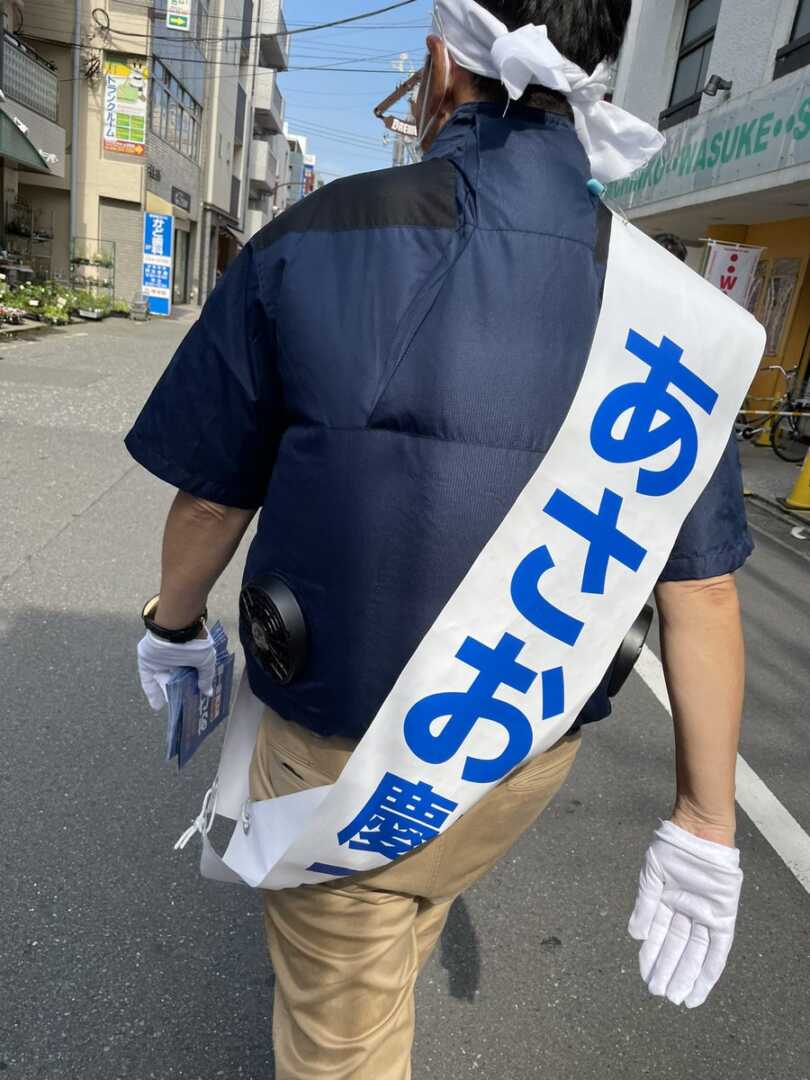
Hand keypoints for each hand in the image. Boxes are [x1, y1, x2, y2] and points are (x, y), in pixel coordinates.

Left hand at [137, 629, 215, 710]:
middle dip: (178, 691)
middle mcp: (173, 658)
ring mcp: (159, 660)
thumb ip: (205, 677)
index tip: (192, 700)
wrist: (175, 628)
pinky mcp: (147, 661)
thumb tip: (208, 692)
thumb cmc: (193, 643)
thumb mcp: (205, 661)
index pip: (187, 674)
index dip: (189, 687)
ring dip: (165, 693)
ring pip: (160, 680)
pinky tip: (157, 706)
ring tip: (173, 708)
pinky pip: (147, 679)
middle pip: (173, 678)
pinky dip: (152, 692)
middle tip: (183, 706)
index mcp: (187, 655)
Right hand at [628, 820, 742, 1006]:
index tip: (645, 977)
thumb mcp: (652, 875)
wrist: (700, 830)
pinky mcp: (723, 916)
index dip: (652, 958)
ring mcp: (705, 915)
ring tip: (677, 996)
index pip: (658, 937)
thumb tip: (635, 936)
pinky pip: (718, 947)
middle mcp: (686, 913)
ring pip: (695, 952)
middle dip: (668, 971)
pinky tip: (701, 985)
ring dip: (686, 974)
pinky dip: (710, 967)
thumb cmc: (673, 847)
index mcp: (666, 903)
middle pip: (676, 949)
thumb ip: (645, 904)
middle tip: (659, 993)